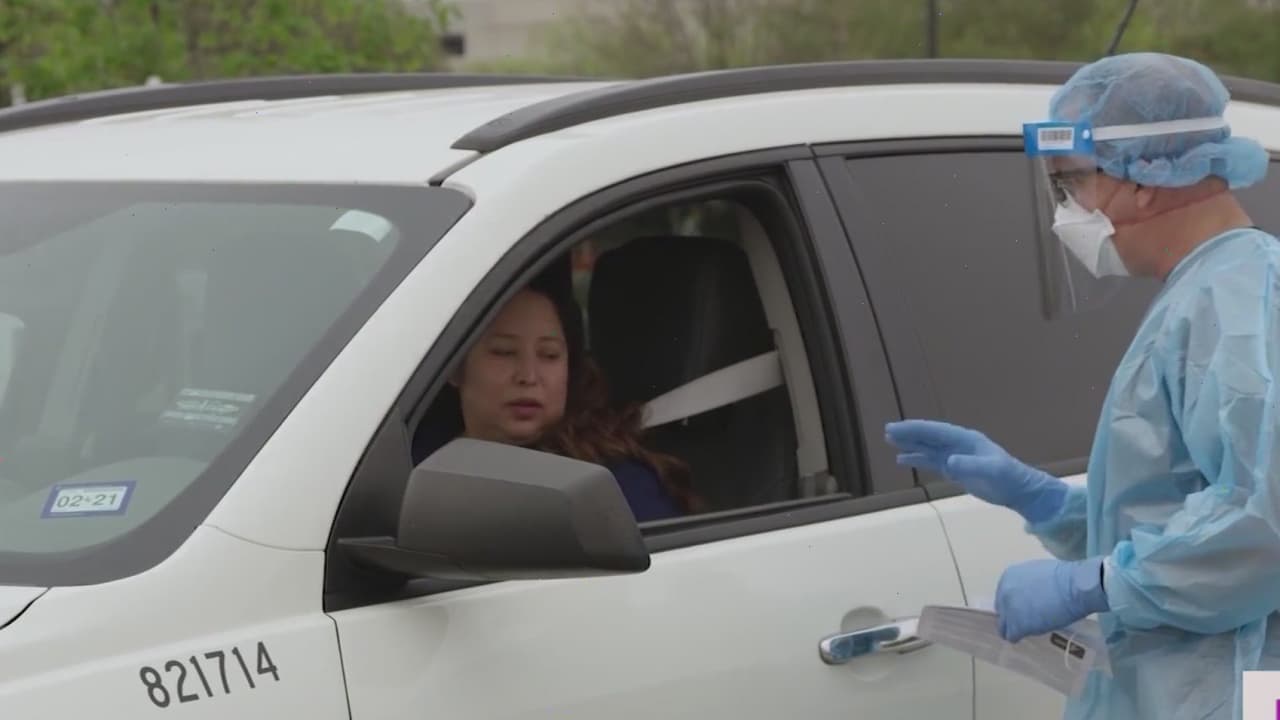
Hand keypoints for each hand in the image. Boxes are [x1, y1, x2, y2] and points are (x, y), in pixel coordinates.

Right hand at [884, 419, 1067, 522]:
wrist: (1019, 491)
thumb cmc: (1008, 478)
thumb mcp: (992, 471)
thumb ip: (971, 465)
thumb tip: (949, 461)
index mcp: (966, 439)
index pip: (936, 431)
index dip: (916, 429)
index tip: (897, 428)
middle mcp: (958, 445)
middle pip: (929, 436)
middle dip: (909, 433)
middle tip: (887, 431)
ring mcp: (956, 457)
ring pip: (928, 448)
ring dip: (911, 445)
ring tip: (890, 442)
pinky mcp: (955, 469)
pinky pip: (932, 462)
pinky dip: (917, 459)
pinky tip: (903, 460)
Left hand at [994, 557, 1108, 641]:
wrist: (1073, 586)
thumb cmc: (1064, 578)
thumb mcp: (1037, 574)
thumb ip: (1026, 585)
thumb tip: (1029, 595)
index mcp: (1008, 578)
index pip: (1003, 597)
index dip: (1015, 605)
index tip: (1025, 609)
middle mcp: (1004, 592)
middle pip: (1002, 612)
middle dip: (1013, 617)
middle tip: (1028, 621)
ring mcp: (1009, 609)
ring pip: (1004, 627)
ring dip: (1015, 629)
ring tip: (1029, 630)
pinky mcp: (1018, 625)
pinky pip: (1012, 636)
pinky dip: (1020, 637)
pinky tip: (1031, 634)